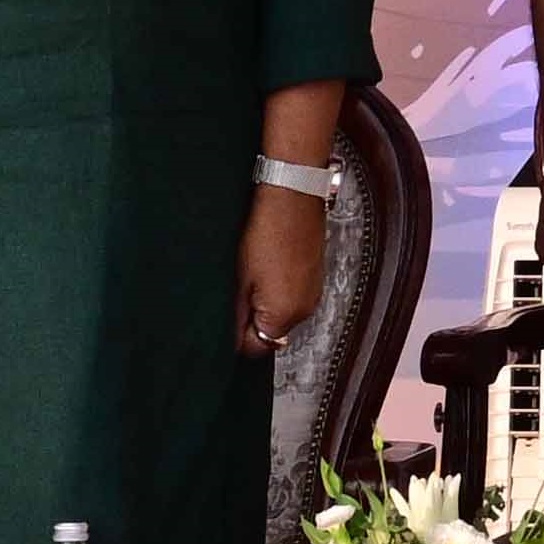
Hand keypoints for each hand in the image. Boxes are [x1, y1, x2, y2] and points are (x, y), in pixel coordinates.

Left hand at [243, 186, 333, 350]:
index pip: (254, 348)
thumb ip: (234, 314)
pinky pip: (294, 296)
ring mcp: (313, 293)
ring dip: (266, 302)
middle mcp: (305, 309)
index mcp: (284, 314)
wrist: (293, 195)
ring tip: (255, 272)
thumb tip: (229, 338)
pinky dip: (280, 288)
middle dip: (252, 318)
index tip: (226, 314)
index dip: (235, 334)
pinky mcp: (316, 277)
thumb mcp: (238, 276)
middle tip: (238, 288)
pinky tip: (270, 264)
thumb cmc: (266, 229)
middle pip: (271, 332)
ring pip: (282, 313)